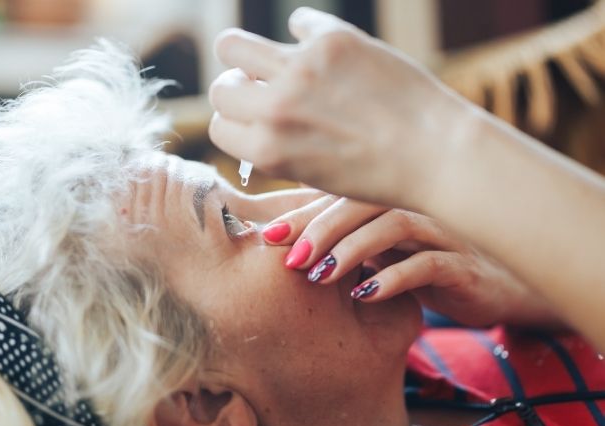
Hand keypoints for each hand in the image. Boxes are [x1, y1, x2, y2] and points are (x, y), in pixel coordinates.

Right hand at [209, 7, 471, 208]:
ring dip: (243, 52)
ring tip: (268, 58)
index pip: (219, 126)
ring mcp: (300, 70)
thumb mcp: (311, 174)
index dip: (236, 122)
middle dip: (236, 89)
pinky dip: (307, 31)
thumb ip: (274, 147)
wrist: (437, 153)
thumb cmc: (378, 173)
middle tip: (259, 87)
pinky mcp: (332, 39)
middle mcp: (275, 111)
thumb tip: (251, 114)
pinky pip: (298, 20)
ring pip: (233, 45)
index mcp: (267, 152)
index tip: (254, 117)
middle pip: (220, 89)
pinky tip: (323, 45)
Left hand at [263, 196, 561, 327]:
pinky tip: (366, 295)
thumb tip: (281, 232)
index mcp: (391, 195)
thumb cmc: (429, 261)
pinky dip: (394, 277)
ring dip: (351, 250)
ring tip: (319, 275)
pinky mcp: (463, 263)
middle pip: (361, 201)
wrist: (502, 286)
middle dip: (319, 228)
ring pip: (393, 225)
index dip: (301, 211)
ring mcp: (441, 229)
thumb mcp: (381, 248)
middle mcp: (415, 203)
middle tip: (288, 256)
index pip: (339, 193)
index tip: (266, 234)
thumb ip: (342, 235)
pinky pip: (428, 263)